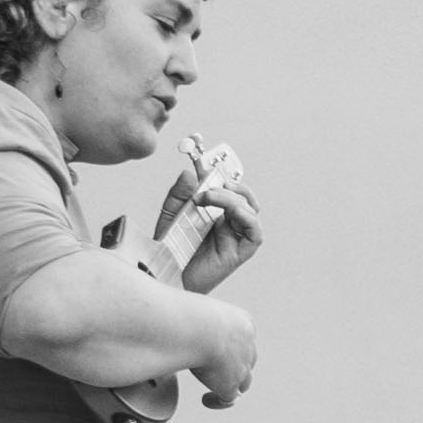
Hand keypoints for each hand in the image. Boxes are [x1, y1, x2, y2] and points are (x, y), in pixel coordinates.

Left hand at [156, 140, 263, 292]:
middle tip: (208, 177)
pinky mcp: (242, 250)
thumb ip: (179, 193)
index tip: (198, 145)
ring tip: (206, 198)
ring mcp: (237, 235)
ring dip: (230, 196)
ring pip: (249, 206)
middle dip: (228, 180)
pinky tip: (223, 212)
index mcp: (214, 210)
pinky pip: (254, 229)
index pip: (223, 183)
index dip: (216, 164)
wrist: (167, 277)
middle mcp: (229, 221)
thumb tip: (189, 172)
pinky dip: (243, 215)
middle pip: (242, 192)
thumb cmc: (171, 251)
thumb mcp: (170, 215)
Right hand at [184, 300, 262, 408]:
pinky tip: (205, 399)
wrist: (196, 328)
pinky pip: (229, 399)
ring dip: (229, 385)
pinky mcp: (230, 385)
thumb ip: (194, 316)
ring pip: (243, 382)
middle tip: (214, 369)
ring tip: (212, 387)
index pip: (244, 338)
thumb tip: (175, 314)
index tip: (214, 349)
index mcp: (243, 322)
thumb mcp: (198, 309)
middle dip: (233, 366)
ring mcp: (241, 367)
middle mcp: (248, 345)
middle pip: (247, 361)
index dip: (232, 347)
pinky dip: (218, 401)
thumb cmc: (188, 313)